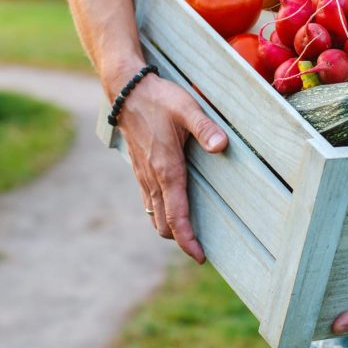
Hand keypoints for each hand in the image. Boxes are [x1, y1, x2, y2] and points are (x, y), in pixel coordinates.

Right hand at [114, 73, 227, 262]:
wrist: (125, 90)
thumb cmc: (159, 98)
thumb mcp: (187, 109)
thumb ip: (205, 128)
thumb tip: (221, 146)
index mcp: (167, 169)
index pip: (176, 216)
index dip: (188, 240)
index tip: (200, 257)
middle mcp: (153, 178)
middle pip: (164, 224)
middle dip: (180, 239)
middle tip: (201, 248)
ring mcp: (143, 175)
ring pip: (155, 214)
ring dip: (170, 227)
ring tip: (190, 232)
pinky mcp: (139, 169)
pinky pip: (149, 201)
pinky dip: (161, 212)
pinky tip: (173, 207)